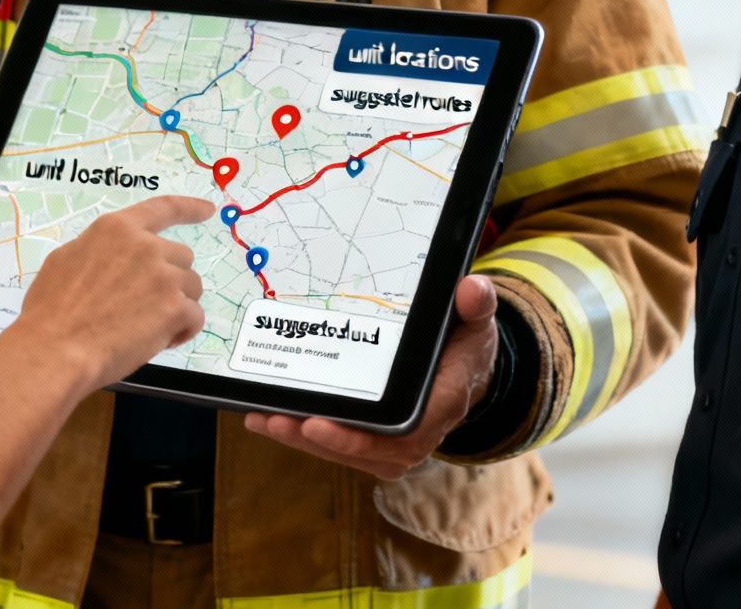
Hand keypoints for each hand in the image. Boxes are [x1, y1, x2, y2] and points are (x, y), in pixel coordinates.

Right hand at [4, 196, 212, 391]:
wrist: (56, 349)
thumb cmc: (51, 310)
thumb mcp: (66, 260)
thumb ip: (101, 251)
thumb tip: (113, 258)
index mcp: (117, 229)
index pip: (162, 209)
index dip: (189, 208)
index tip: (208, 209)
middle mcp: (145, 246)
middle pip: (181, 257)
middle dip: (169, 280)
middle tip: (143, 306)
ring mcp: (163, 276)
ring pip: (192, 288)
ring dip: (176, 306)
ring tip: (146, 327)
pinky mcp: (175, 307)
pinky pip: (195, 317)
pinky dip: (181, 331)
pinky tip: (156, 341)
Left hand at [243, 275, 500, 480]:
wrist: (466, 367)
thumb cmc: (466, 342)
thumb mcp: (476, 320)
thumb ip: (476, 305)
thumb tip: (472, 288)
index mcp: (441, 405)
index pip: (400, 435)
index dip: (358, 438)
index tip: (318, 425)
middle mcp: (418, 434)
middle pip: (363, 449)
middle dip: (316, 440)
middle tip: (276, 419)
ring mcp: (394, 443)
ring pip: (345, 451)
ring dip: (301, 440)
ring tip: (263, 419)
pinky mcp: (374, 439)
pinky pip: (338, 444)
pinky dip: (303, 434)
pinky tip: (267, 417)